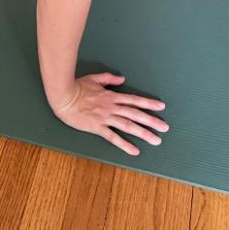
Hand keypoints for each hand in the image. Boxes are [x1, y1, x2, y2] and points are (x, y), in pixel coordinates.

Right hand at [51, 73, 168, 154]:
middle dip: (152, 121)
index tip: (161, 106)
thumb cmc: (76, 87)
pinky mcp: (97, 127)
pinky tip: (134, 150)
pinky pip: (113, 137)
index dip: (148, 103)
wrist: (63, 96)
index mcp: (111, 96)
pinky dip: (124, 144)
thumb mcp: (94, 79)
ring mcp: (105, 118)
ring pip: (128, 126)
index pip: (134, 100)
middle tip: (165, 128)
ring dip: (143, 133)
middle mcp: (111, 107)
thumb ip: (109, 79)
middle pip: (135, 114)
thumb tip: (122, 79)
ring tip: (156, 140)